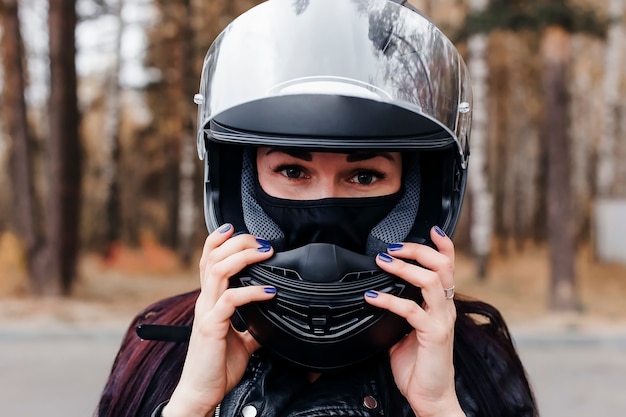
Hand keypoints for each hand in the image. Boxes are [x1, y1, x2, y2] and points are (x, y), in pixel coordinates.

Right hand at [164, 224, 274, 416]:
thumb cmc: (217, 367)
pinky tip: (269, 290)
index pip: (208, 261)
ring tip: (265, 253)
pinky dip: (252, 291)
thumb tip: (270, 319)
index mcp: (209, 301)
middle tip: (260, 241)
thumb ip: (252, 326)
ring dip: (243, 257)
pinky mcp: (212, 326)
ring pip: (218, 270)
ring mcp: (207, 312)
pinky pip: (231, 300)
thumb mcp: (241, 341)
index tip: (234, 228)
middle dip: (237, 241)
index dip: (218, 240)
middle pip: (213, 258)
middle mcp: (205, 301)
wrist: (203, 393)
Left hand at [364, 226, 464, 416]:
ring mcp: (442, 321)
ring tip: (384, 261)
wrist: (429, 397)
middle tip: (393, 247)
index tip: (431, 228)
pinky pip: (412, 310)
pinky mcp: (434, 336)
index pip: (448, 267)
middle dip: (418, 249)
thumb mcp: (406, 331)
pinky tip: (373, 297)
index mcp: (441, 305)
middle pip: (442, 266)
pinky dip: (390, 300)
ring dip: (405, 268)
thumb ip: (400, 312)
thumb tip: (378, 295)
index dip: (443, 245)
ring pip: (432, 281)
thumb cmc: (418, 366)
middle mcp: (445, 309)